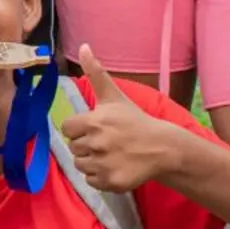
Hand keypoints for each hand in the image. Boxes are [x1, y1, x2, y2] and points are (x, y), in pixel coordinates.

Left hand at [60, 47, 183, 192]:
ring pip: (81, 166)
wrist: (161, 147)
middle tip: (107, 141)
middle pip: (74, 148)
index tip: (95, 128)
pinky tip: (114, 166)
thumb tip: (83, 46)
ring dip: (92, 162)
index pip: (67, 128)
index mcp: (93, 121)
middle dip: (87, 145)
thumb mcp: (113, 96)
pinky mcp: (111, 182)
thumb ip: (95, 72)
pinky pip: (91, 181)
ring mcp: (103, 164)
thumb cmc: (134, 120)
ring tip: (111, 154)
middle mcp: (96, 144)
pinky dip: (100, 177)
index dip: (79, 128)